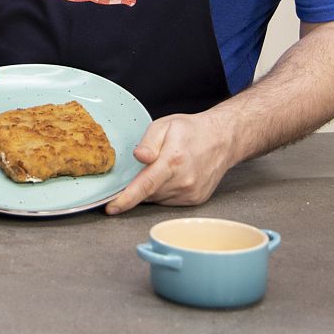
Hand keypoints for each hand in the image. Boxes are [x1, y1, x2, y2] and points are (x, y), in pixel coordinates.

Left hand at [105, 111, 238, 211]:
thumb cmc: (191, 130)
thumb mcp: (165, 125)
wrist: (222, 139)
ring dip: (152, 188)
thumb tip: (139, 157)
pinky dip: (164, 192)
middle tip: (145, 167)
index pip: (145, 185)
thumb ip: (148, 141)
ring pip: (158, 199)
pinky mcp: (195, 200)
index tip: (111, 208)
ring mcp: (191, 193)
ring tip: (164, 167)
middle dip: (139, 185)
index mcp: (173, 161)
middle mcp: (183, 181)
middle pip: (148, 193)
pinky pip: (169, 201)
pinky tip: (172, 176)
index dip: (126, 199)